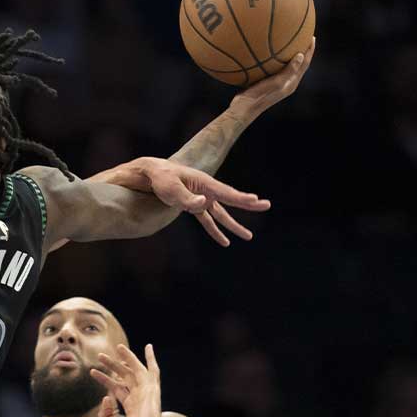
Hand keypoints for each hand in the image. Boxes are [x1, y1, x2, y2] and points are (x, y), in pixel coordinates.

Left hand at [90, 344, 172, 416]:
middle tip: (100, 355)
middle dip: (113, 365)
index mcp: (131, 407)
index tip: (92, 371)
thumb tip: (105, 397)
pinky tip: (148, 347)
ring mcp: (146, 393)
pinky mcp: (151, 391)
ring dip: (127, 358)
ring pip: (135, 370)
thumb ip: (105, 414)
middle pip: (124, 376)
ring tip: (117, 346)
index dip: (104, 379)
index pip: (116, 388)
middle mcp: (139, 398)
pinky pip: (153, 371)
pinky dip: (151, 359)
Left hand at [134, 158, 271, 245]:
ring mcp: (200, 198)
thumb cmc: (161, 179)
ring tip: (248, 237)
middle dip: (248, 205)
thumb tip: (204, 203)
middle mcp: (206, 190)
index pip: (227, 193)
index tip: (257, 201)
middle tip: (267, 205)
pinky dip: (215, 230)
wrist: (149, 175)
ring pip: (221, 215)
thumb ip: (187, 198)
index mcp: (204, 183)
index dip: (242, 199)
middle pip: (230, 200)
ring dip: (233, 226)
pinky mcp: (193, 205)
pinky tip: (224, 241)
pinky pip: (207, 220)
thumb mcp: (171, 189)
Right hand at [231, 37, 315, 116]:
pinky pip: (275, 68)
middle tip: (303, 37)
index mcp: (292, 83)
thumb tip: (301, 55)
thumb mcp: (276, 82)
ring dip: (290, 55)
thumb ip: (289, 70)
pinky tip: (268, 53)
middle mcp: (287, 83)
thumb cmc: (260, 95)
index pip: (305, 64)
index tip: (311, 37)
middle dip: (303, 51)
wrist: (244, 108)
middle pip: (299, 64)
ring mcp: (277, 83)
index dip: (309, 50)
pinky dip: (276, 59)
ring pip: (287, 66)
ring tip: (288, 43)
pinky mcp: (267, 83)